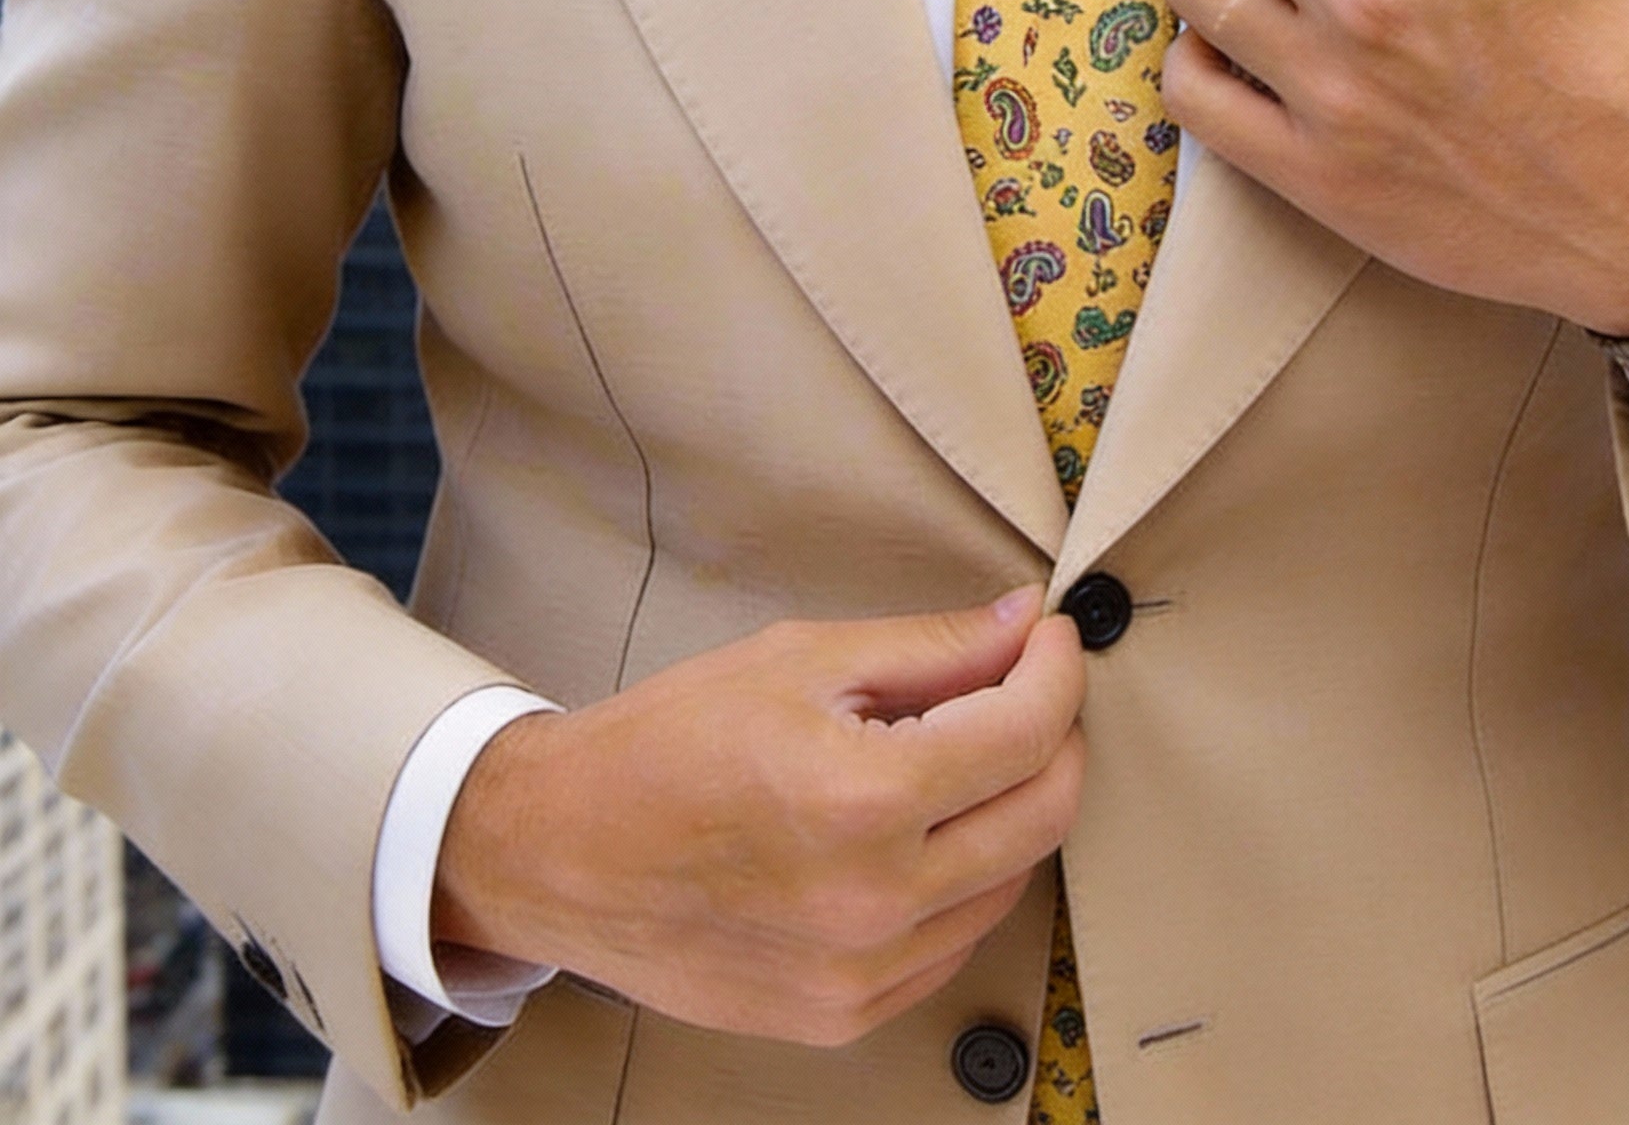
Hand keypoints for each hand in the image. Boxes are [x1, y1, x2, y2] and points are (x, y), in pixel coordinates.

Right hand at [432, 588, 1084, 1045]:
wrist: (559, 854)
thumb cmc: (664, 745)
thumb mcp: (799, 661)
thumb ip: (930, 647)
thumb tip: (1024, 623)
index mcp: (862, 798)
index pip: (1027, 730)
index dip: (1058, 669)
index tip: (1052, 639)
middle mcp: (874, 900)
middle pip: (1045, 812)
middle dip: (1056, 734)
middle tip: (1027, 686)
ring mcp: (861, 973)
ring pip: (1012, 881)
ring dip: (1012, 807)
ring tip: (961, 754)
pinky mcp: (843, 1015)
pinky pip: (956, 942)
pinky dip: (966, 878)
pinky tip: (922, 830)